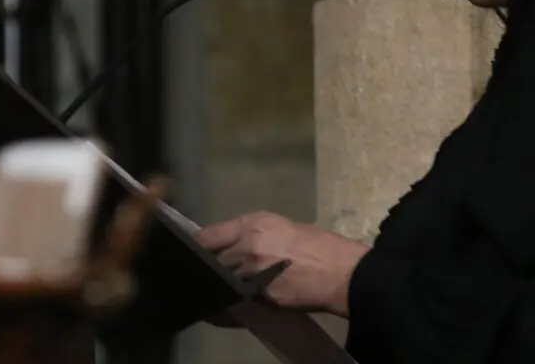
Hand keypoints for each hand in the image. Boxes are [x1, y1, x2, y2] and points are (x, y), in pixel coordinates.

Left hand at [195, 211, 368, 316]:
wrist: (343, 272)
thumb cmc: (320, 245)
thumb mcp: (285, 228)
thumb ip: (256, 236)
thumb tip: (234, 246)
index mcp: (254, 224)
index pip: (208, 236)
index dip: (197, 246)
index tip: (191, 253)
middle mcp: (247, 246)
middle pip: (211, 261)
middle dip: (206, 269)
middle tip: (201, 275)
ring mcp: (252, 273)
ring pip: (221, 283)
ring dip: (217, 288)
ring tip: (212, 292)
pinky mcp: (260, 297)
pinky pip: (235, 304)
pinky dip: (228, 308)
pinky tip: (222, 310)